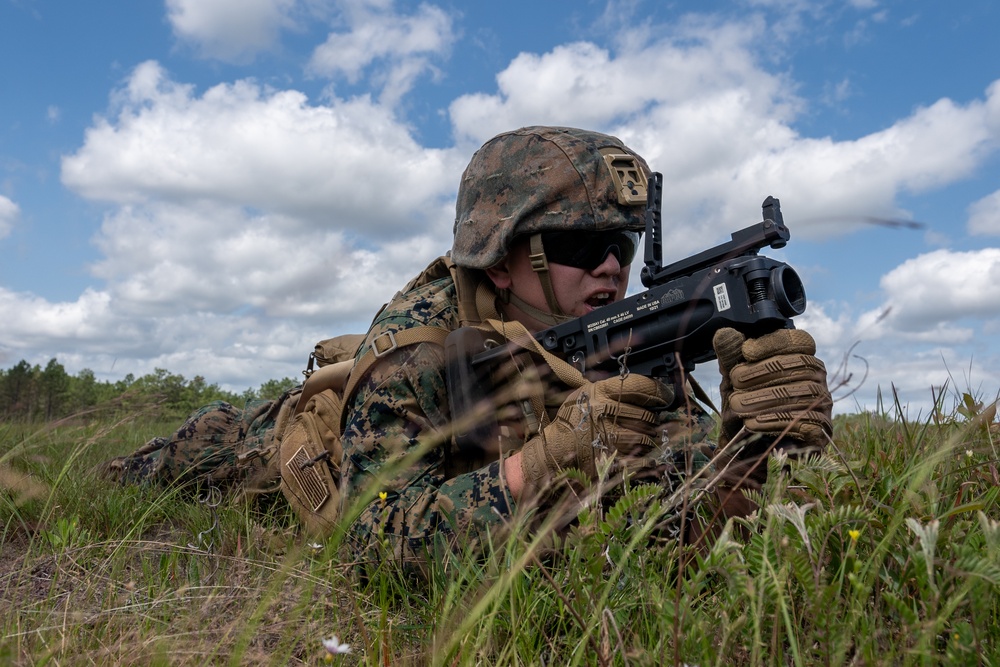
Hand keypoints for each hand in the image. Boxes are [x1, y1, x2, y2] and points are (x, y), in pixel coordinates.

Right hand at [518, 374, 673, 494]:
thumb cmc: (572, 420)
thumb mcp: (585, 394)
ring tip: (646, 437)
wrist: (554, 451)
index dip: (658, 391)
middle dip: (654, 420)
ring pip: (647, 437)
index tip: (666, 396)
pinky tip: (649, 454)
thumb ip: (610, 389)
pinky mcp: (611, 458)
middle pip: (647, 415)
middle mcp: (605, 412)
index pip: (639, 386)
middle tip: (653, 422)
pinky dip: (649, 457)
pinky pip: (642, 457)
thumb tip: (647, 388)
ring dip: (651, 438)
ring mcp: (609, 437)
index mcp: (599, 393)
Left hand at [713, 327, 831, 452]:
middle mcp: (818, 378)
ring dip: (766, 399)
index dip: (775, 343)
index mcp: (801, 358)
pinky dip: (776, 421)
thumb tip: (724, 333)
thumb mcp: (733, 378)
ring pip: (801, 394)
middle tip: (736, 382)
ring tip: (738, 405)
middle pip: (799, 366)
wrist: (749, 445)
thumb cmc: (745, 403)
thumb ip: (730, 355)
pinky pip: (806, 422)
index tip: (746, 351)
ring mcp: (823, 403)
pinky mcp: (822, 429)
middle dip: (764, 373)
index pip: (799, 341)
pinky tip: (753, 423)